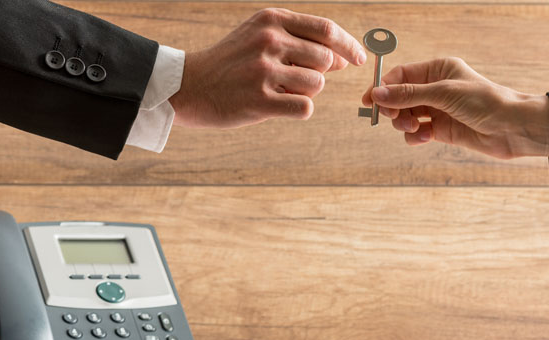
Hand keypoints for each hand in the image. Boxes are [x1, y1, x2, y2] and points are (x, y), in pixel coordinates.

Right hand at [170, 8, 365, 127]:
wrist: (189, 86)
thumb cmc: (232, 62)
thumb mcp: (260, 36)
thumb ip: (300, 41)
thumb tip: (342, 58)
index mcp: (271, 20)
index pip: (326, 30)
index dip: (348, 45)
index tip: (359, 58)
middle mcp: (268, 41)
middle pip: (325, 60)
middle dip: (320, 73)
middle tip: (295, 79)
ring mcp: (263, 72)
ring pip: (317, 85)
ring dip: (305, 92)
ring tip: (278, 90)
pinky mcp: (259, 101)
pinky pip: (305, 107)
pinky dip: (299, 109)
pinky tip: (278, 106)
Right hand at [362, 57, 548, 158]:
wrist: (512, 128)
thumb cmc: (485, 102)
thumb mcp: (443, 94)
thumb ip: (408, 95)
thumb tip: (377, 94)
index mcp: (438, 69)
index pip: (401, 75)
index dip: (383, 88)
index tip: (369, 102)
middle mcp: (436, 88)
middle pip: (400, 97)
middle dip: (394, 108)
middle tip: (394, 118)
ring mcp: (439, 110)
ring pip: (407, 116)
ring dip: (405, 124)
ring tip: (415, 128)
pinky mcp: (442, 130)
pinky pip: (417, 132)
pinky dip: (416, 136)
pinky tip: (426, 137)